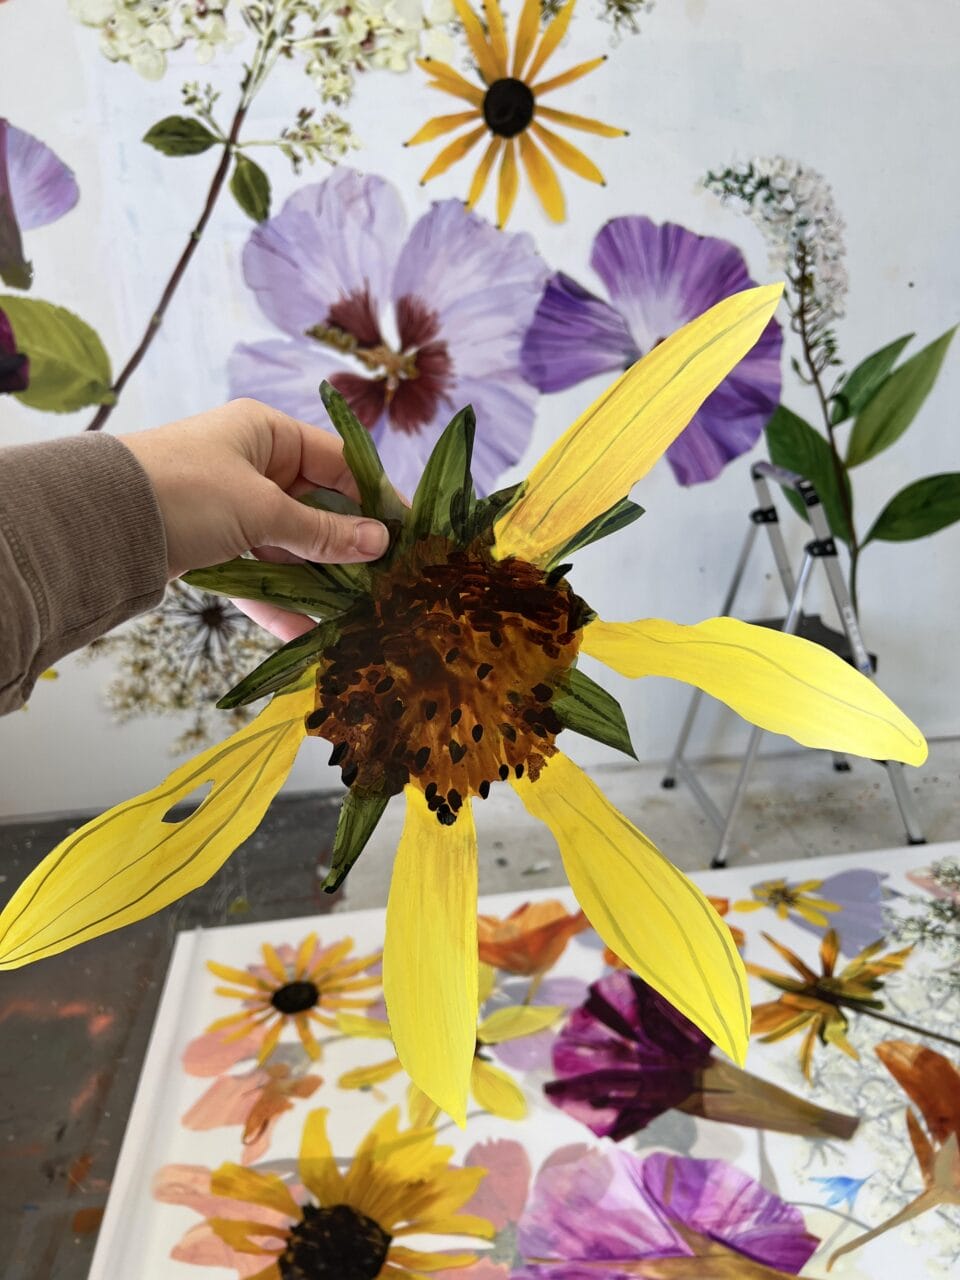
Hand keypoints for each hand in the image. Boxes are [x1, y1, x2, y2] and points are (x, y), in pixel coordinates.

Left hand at [121, 398, 388, 641]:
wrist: (97, 523)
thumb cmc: (184, 492)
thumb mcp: (262, 509)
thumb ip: (322, 531)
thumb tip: (379, 543)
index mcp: (266, 434)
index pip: (339, 463)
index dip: (375, 498)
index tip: (408, 534)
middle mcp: (252, 465)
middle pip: (317, 509)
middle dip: (349, 550)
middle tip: (386, 584)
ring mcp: (232, 508)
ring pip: (291, 546)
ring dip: (319, 582)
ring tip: (356, 616)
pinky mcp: (212, 546)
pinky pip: (260, 573)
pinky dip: (281, 600)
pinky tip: (309, 634)